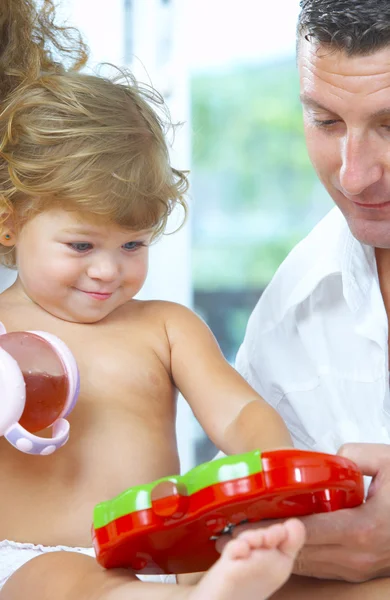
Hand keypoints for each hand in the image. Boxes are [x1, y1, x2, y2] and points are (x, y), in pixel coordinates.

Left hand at [216, 443, 389, 581]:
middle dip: (264, 544)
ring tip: (244, 541)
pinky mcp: (357, 571)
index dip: (269, 528)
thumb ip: (351, 456)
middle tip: (230, 535)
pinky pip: (318, 568)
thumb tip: (326, 461)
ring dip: (275, 553)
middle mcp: (354, 555)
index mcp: (360, 529)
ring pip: (306, 564)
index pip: (303, 530)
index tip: (241, 524)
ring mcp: (356, 568)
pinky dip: (294, 558)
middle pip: (298, 552)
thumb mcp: (386, 461)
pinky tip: (275, 545)